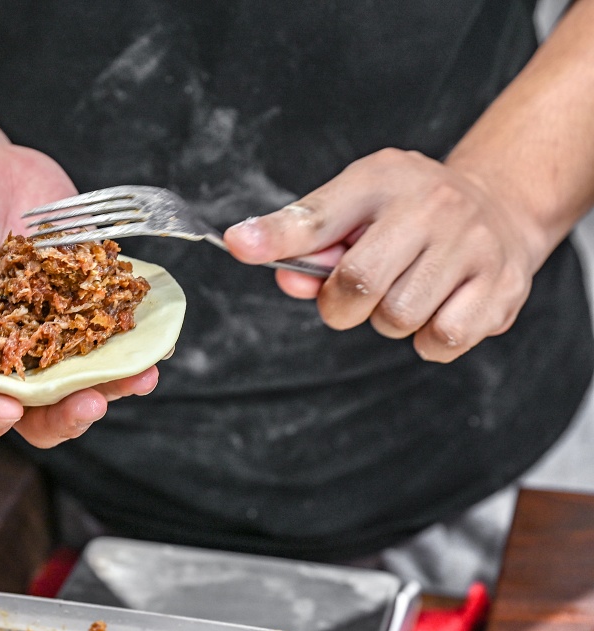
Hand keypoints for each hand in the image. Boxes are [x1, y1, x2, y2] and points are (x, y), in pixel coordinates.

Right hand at [0, 136, 158, 446]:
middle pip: (35, 408)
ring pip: (82, 375)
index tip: (4, 410)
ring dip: (112, 385)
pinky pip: (110, 324)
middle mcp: (4, 348)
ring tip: (140, 377)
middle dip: (63, 416)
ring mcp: (48, 322)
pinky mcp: (82, 290)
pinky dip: (134, 336)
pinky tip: (154, 336)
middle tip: (89, 405)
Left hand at [224, 148, 545, 362]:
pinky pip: (440, 340)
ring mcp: (473, 245)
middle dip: (342, 304)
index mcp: (382, 180)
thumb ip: (310, 238)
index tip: (237, 246)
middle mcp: (433, 205)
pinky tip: (437, 307)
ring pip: (398, 318)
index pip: (319, 215)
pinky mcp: (501, 288)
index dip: (276, 236)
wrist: (500, 205)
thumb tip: (276, 270)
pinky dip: (428, 339)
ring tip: (405, 289)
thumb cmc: (409, 211)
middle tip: (355, 294)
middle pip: (358, 283)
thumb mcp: (357, 204)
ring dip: (388, 320)